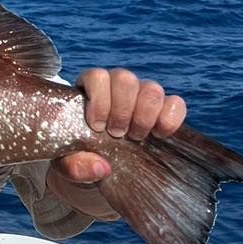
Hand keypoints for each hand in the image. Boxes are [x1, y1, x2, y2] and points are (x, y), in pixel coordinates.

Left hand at [49, 69, 186, 209]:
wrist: (98, 161)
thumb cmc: (78, 154)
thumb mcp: (66, 161)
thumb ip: (73, 165)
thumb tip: (102, 167)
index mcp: (89, 88)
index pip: (97, 76)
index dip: (100, 101)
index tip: (97, 127)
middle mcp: (117, 86)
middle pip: (126, 78)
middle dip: (122, 111)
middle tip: (117, 134)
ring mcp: (142, 96)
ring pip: (152, 88)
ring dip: (145, 116)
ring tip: (135, 137)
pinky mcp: (163, 110)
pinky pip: (176, 104)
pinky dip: (170, 119)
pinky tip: (158, 136)